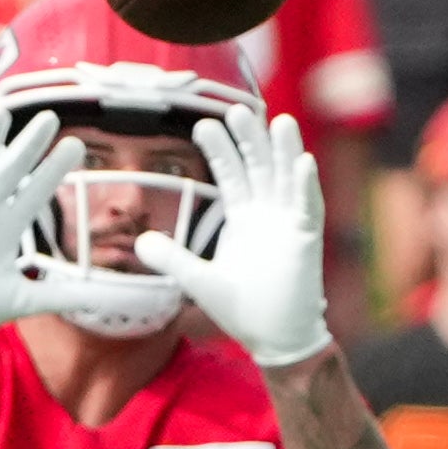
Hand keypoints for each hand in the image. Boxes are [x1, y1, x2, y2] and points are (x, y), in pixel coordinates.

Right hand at [0, 103, 77, 350]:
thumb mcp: (25, 299)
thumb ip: (63, 296)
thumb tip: (105, 300)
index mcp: (8, 226)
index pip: (37, 191)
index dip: (54, 169)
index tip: (77, 144)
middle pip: (12, 171)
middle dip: (31, 145)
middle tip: (52, 117)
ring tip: (1, 112)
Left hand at [134, 111, 329, 369]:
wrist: (274, 338)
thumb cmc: (244, 310)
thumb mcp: (199, 281)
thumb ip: (172, 259)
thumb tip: (139, 242)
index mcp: (244, 217)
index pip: (232, 174)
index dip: (220, 150)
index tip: (203, 124)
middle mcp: (268, 214)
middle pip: (260, 166)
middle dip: (249, 139)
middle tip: (237, 109)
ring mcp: (290, 224)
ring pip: (287, 178)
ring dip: (285, 151)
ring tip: (280, 121)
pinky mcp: (307, 241)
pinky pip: (308, 208)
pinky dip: (306, 186)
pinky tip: (303, 163)